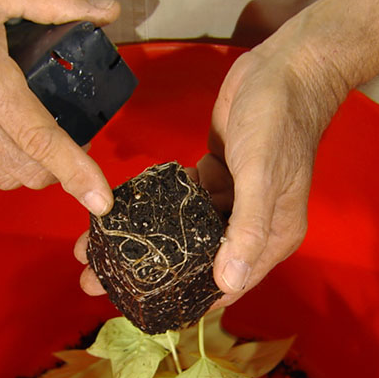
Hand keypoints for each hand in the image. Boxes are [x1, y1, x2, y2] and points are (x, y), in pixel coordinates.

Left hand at [74, 19, 349, 303]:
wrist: (284, 68)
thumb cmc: (280, 123)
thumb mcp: (262, 176)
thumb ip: (246, 229)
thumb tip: (226, 283)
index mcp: (271, 236)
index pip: (229, 283)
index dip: (189, 299)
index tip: (144, 310)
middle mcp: (250, 224)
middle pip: (197, 258)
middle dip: (151, 271)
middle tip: (95, 280)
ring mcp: (230, 198)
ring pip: (183, 229)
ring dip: (145, 238)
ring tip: (94, 248)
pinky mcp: (214, 173)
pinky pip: (180, 199)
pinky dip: (154, 205)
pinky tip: (120, 213)